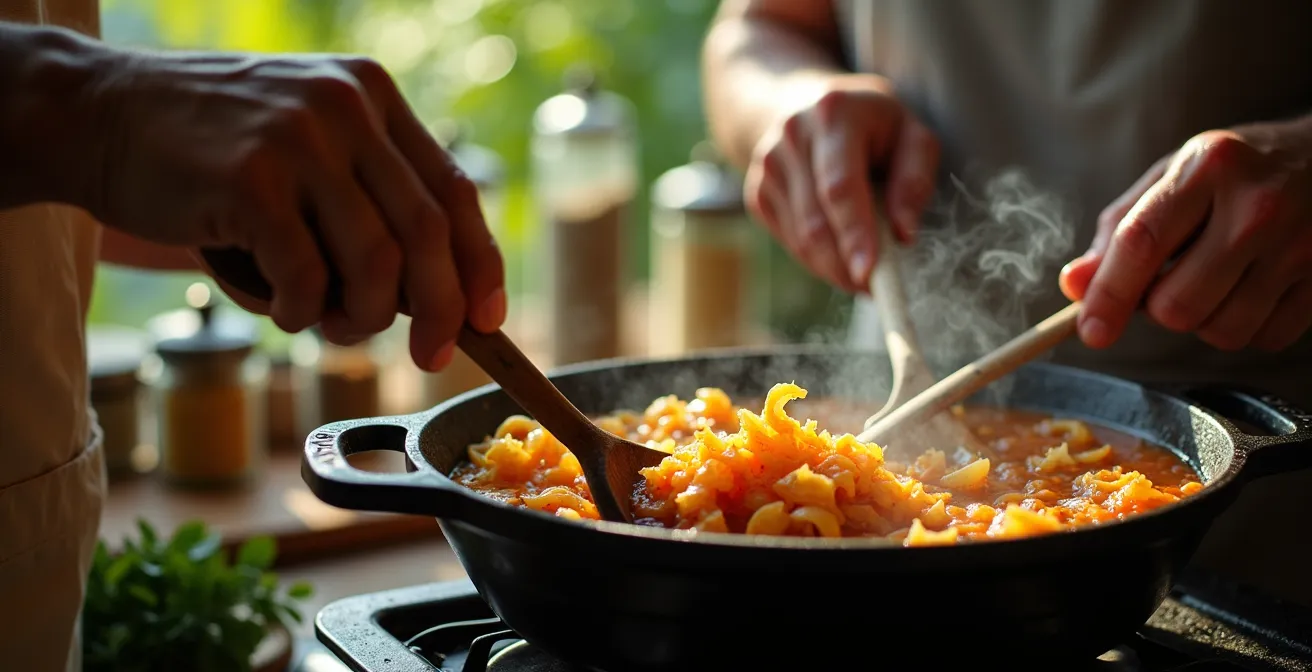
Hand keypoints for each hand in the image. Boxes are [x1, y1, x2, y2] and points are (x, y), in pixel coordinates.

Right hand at [76, 48, 503, 370]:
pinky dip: (300, 312)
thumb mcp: (308, 146)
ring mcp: (300, 139)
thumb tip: (434, 300)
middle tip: (431, 355)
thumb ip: (367, 201)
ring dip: (362, 317)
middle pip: (429, 231)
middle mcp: (347, 108)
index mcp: (372, 98)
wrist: (100, 114)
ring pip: (378, 261)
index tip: (488, 319)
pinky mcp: (251, 178)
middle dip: (440, 309)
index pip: (455, 190)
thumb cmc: (212, 149)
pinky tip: (282, 308)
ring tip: (328, 324)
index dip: (480, 263)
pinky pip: (306, 276)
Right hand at [743, 74, 939, 292]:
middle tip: (877, 290)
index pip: (840, 187)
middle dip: (846, 265)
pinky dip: (818, 260)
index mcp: (833, 114)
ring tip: (865, 273)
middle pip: (816, 222)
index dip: (854, 234)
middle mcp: (791, 137)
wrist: (801, 103)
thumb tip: (903, 234)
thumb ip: (915, 179)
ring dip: (835, 269)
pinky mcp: (756, 194)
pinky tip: (841, 253)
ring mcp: (767, 167)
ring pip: (801, 240)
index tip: (869, 274)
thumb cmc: (872, 124)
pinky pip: (790, 242)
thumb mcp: (911, 134)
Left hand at [1061, 124, 1311, 351]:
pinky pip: (1264, 338)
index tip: (1090, 330)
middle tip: (1169, 280)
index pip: (1141, 243)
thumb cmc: (1237, 170)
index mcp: (1206, 169)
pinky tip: (1248, 289)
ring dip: (1202, 320)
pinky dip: (1245, 327)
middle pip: (1178, 304)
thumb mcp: (1173, 177)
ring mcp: (1299, 246)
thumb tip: (1076, 285)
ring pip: (1221, 330)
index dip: (1108, 295)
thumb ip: (1120, 229)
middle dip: (1158, 308)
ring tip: (1213, 280)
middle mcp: (1256, 207)